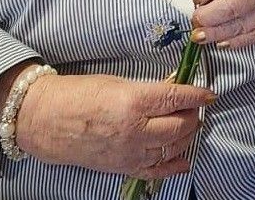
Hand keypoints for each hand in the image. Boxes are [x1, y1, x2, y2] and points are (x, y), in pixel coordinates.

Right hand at [15, 70, 212, 180]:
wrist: (46, 120)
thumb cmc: (77, 94)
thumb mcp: (116, 82)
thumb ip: (146, 90)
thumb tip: (173, 90)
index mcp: (132, 102)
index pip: (175, 99)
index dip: (196, 95)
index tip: (208, 93)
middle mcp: (134, 130)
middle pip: (179, 126)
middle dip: (192, 115)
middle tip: (194, 106)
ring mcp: (129, 153)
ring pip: (171, 148)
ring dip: (185, 136)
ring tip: (188, 125)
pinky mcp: (122, 167)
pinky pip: (155, 171)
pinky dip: (173, 166)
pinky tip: (184, 160)